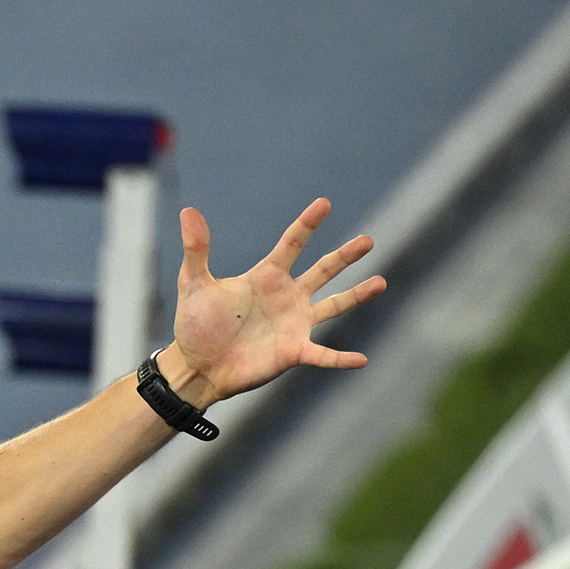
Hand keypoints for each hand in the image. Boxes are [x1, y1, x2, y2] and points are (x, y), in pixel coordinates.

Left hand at [164, 198, 383, 404]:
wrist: (196, 365)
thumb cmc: (195, 325)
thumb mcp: (195, 284)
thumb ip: (196, 250)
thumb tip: (188, 212)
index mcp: (266, 277)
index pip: (291, 244)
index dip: (307, 224)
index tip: (324, 203)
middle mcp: (287, 296)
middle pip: (323, 270)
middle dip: (345, 256)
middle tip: (368, 240)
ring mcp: (294, 323)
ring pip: (334, 305)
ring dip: (357, 295)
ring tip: (381, 282)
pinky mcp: (294, 351)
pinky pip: (323, 355)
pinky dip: (341, 359)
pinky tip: (361, 360)